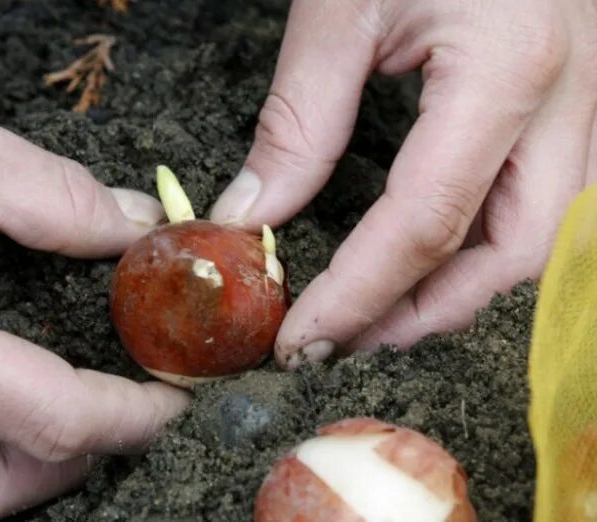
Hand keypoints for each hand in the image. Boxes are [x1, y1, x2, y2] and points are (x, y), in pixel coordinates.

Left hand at [211, 0, 596, 365]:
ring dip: (463, 292)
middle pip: (510, 256)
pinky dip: (489, 249)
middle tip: (346, 338)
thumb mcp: (341, 10)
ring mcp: (591, 102)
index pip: (425, 226)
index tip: (303, 338)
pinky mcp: (579, 100)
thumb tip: (254, 215)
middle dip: (424, 314)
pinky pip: (551, 205)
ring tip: (385, 314)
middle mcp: (571, 99)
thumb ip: (299, 122)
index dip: (360, 296)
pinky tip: (439, 259)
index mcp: (508, 72)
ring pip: (544, 242)